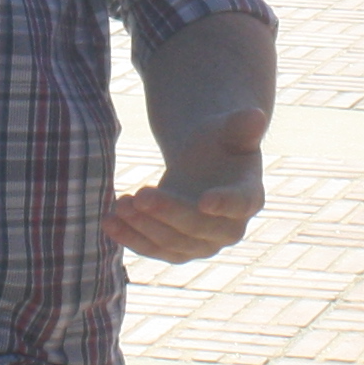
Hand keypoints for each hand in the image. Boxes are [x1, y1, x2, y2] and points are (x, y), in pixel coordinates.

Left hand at [104, 103, 267, 262]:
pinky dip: (130, 238)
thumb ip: (243, 126)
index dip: (225, 204)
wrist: (203, 164)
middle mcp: (229, 229)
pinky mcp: (176, 249)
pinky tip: (108, 222)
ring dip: (145, 226)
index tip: (204, 200)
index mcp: (249, 197)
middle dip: (169, 213)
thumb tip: (256, 115)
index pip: (240, 204)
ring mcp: (202, 244)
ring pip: (172, 243)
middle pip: (198, 228)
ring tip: (122, 203)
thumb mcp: (231, 129)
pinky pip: (153, 249)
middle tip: (141, 194)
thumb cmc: (220, 142)